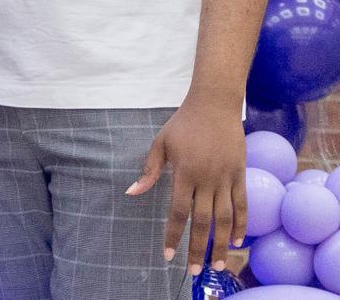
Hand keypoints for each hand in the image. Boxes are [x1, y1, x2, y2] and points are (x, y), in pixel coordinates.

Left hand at [125, 100, 246, 275]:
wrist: (214, 105)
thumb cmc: (182, 124)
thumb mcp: (160, 144)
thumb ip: (149, 171)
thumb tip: (132, 193)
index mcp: (184, 173)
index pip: (178, 212)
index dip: (173, 236)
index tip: (168, 255)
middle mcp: (207, 179)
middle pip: (202, 222)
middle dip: (197, 248)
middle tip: (194, 271)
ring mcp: (226, 178)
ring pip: (226, 218)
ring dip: (221, 243)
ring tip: (217, 264)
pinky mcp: (241, 174)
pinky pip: (243, 204)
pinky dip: (242, 224)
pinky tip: (236, 241)